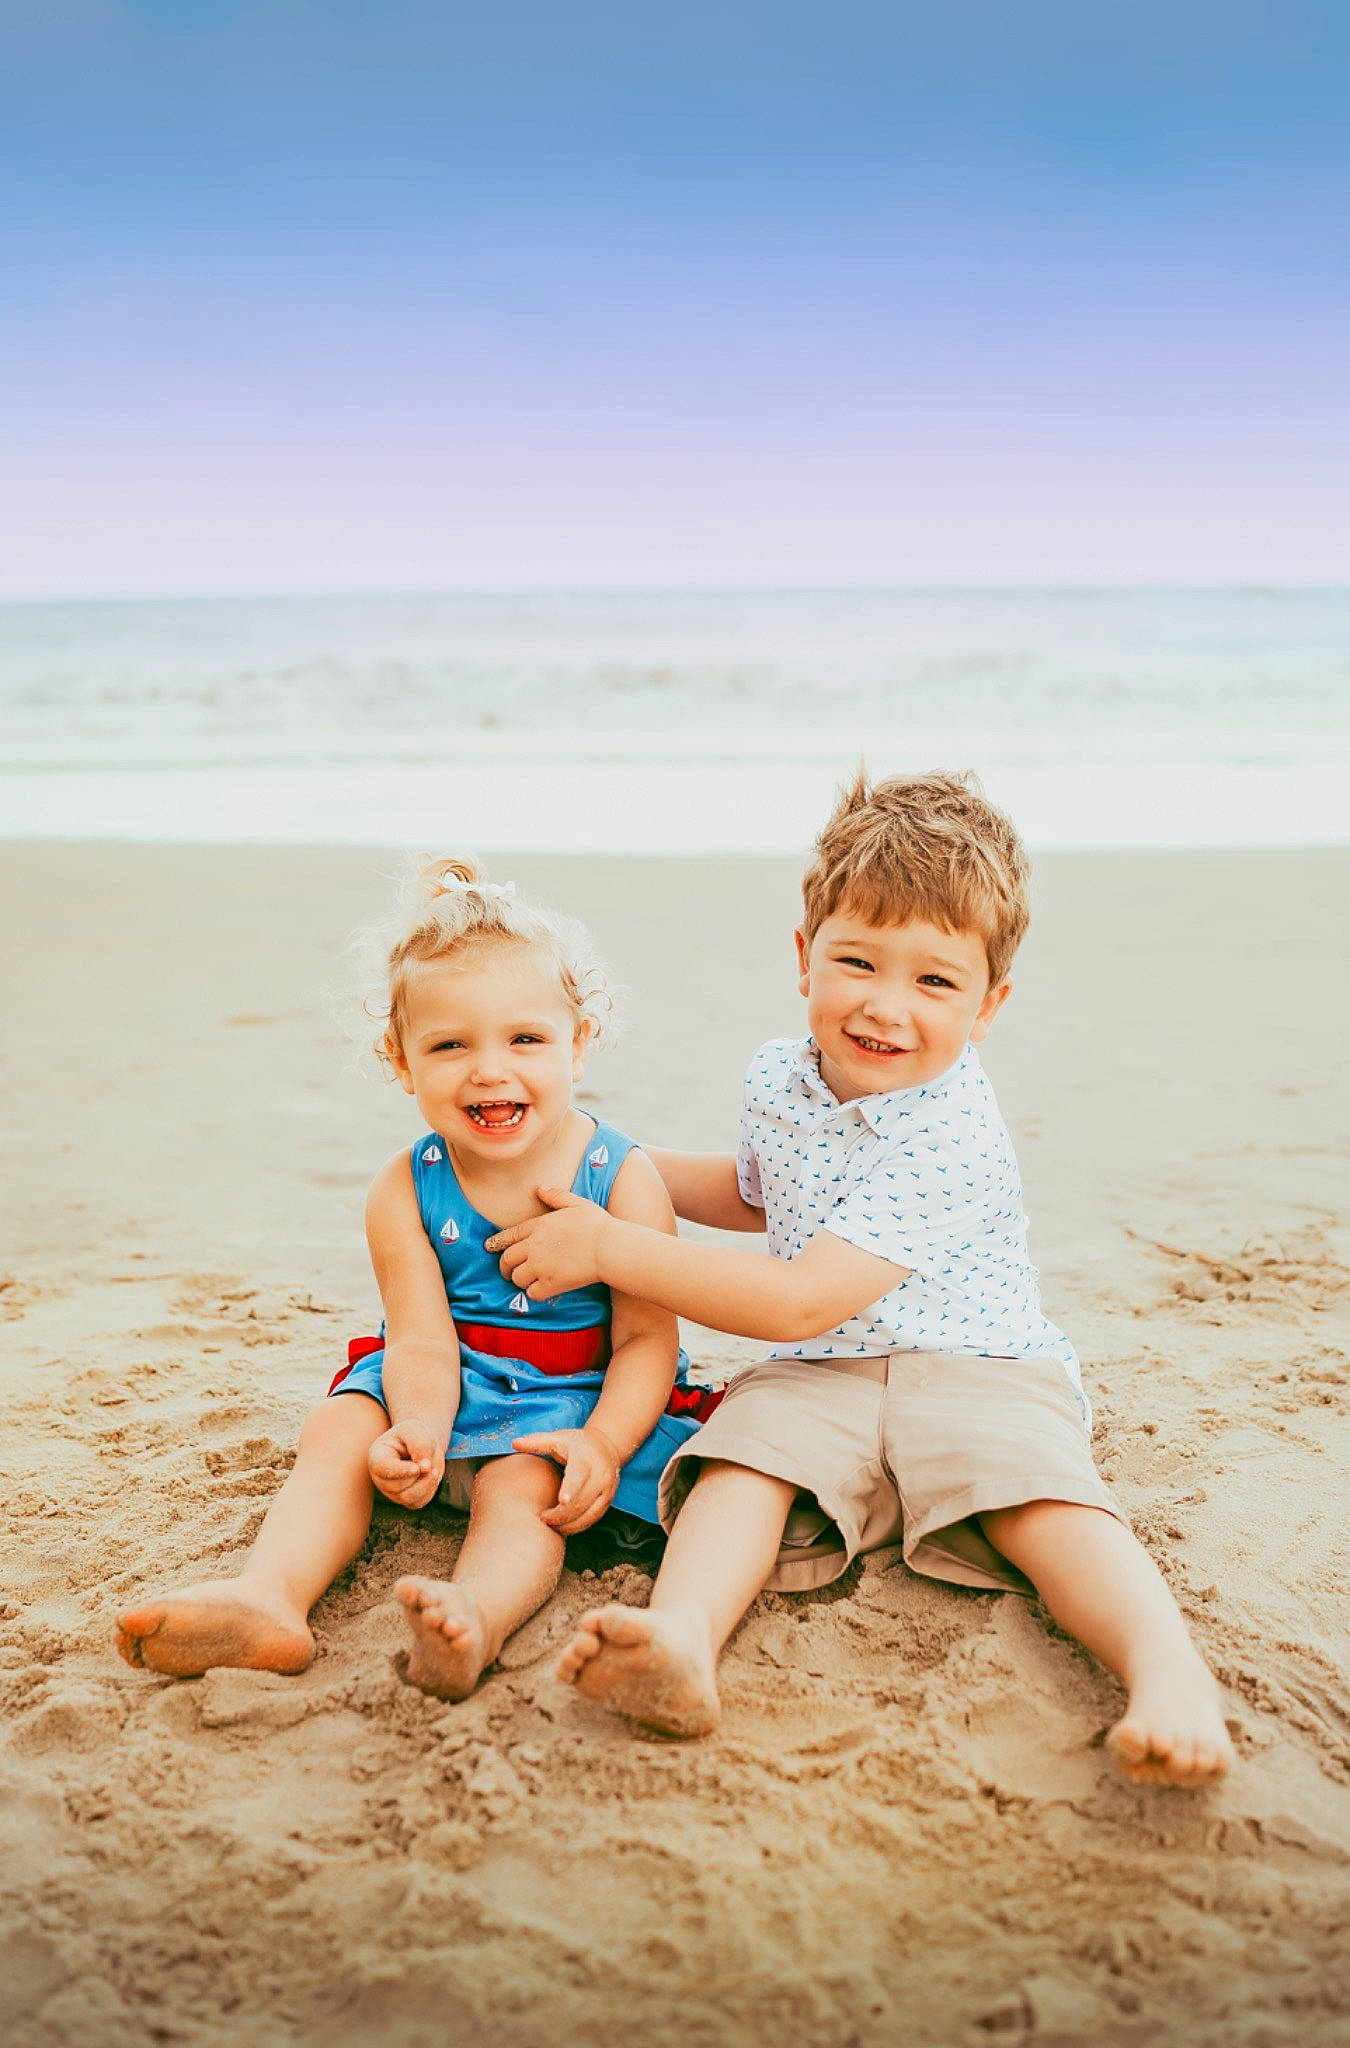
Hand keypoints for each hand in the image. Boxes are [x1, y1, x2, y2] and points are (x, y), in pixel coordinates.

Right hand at [368, 1419, 445, 1508]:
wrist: (421, 1443)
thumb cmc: (413, 1435)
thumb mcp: (415, 1430)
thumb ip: (419, 1445)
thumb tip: (425, 1467)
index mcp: (377, 1457)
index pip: (382, 1468)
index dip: (399, 1471)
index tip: (417, 1468)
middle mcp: (381, 1477)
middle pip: (396, 1486)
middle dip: (417, 1475)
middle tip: (429, 1462)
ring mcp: (392, 1491)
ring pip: (407, 1498)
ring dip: (425, 1484)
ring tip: (432, 1469)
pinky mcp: (405, 1499)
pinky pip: (418, 1502)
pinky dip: (429, 1490)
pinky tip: (431, 1477)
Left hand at [487, 1188, 608, 1297]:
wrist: (609, 1248)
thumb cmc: (596, 1224)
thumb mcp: (577, 1203)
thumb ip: (556, 1195)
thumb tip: (540, 1188)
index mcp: (539, 1226)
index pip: (509, 1236)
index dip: (497, 1242)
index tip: (489, 1247)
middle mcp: (534, 1246)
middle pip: (507, 1259)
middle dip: (504, 1267)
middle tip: (507, 1271)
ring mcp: (540, 1266)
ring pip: (517, 1278)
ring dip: (520, 1280)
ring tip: (526, 1280)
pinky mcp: (550, 1284)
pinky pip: (531, 1293)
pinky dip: (534, 1292)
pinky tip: (541, 1290)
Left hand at [513, 1424, 620, 1534]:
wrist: (606, 1447)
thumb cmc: (575, 1444)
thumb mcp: (557, 1438)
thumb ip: (536, 1442)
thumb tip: (514, 1443)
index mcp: (585, 1458)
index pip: (579, 1475)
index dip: (571, 1489)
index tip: (562, 1501)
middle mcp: (600, 1474)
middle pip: (582, 1501)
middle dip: (562, 1514)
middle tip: (543, 1517)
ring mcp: (606, 1489)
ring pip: (589, 1514)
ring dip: (569, 1523)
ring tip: (551, 1523)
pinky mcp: (608, 1501)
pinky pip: (593, 1519)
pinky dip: (578, 1526)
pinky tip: (563, 1526)